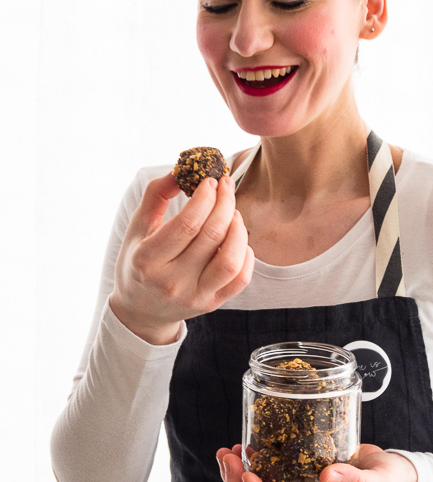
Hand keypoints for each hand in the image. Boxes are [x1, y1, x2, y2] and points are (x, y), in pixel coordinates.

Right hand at [109, 173, 254, 343]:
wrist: (140, 311)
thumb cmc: (139, 262)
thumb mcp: (137, 228)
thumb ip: (155, 195)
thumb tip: (180, 170)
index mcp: (148, 259)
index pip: (187, 223)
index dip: (205, 197)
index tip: (210, 181)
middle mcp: (171, 281)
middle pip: (211, 236)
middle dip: (224, 203)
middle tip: (226, 186)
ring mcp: (194, 296)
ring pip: (230, 259)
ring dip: (238, 229)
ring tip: (233, 213)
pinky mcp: (212, 304)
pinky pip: (240, 279)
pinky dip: (246, 254)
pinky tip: (237, 239)